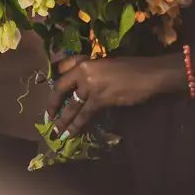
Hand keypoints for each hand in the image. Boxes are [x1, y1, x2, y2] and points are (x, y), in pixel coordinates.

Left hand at [47, 54, 180, 139]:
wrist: (147, 75)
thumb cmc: (130, 68)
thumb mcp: (106, 64)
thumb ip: (91, 72)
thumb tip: (80, 85)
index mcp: (85, 61)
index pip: (62, 71)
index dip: (55, 85)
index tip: (52, 95)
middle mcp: (84, 72)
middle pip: (61, 89)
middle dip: (53, 105)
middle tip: (48, 118)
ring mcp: (90, 86)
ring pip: (72, 105)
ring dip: (63, 121)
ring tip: (56, 132)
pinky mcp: (100, 99)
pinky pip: (84, 114)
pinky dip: (77, 125)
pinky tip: (71, 134)